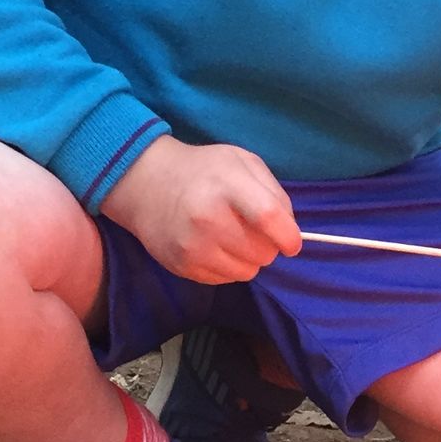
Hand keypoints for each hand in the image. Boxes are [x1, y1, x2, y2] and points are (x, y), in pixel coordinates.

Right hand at [100, 135, 300, 283]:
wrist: (147, 184)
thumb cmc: (203, 170)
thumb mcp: (241, 162)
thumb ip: (273, 191)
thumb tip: (290, 229)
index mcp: (227, 185)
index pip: (269, 217)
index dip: (288, 236)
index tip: (293, 243)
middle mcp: (208, 218)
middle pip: (263, 252)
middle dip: (267, 245)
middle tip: (252, 230)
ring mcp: (193, 246)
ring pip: (247, 271)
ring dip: (248, 258)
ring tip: (232, 237)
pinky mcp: (183, 266)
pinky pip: (225, 279)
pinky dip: (228, 266)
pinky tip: (214, 245)